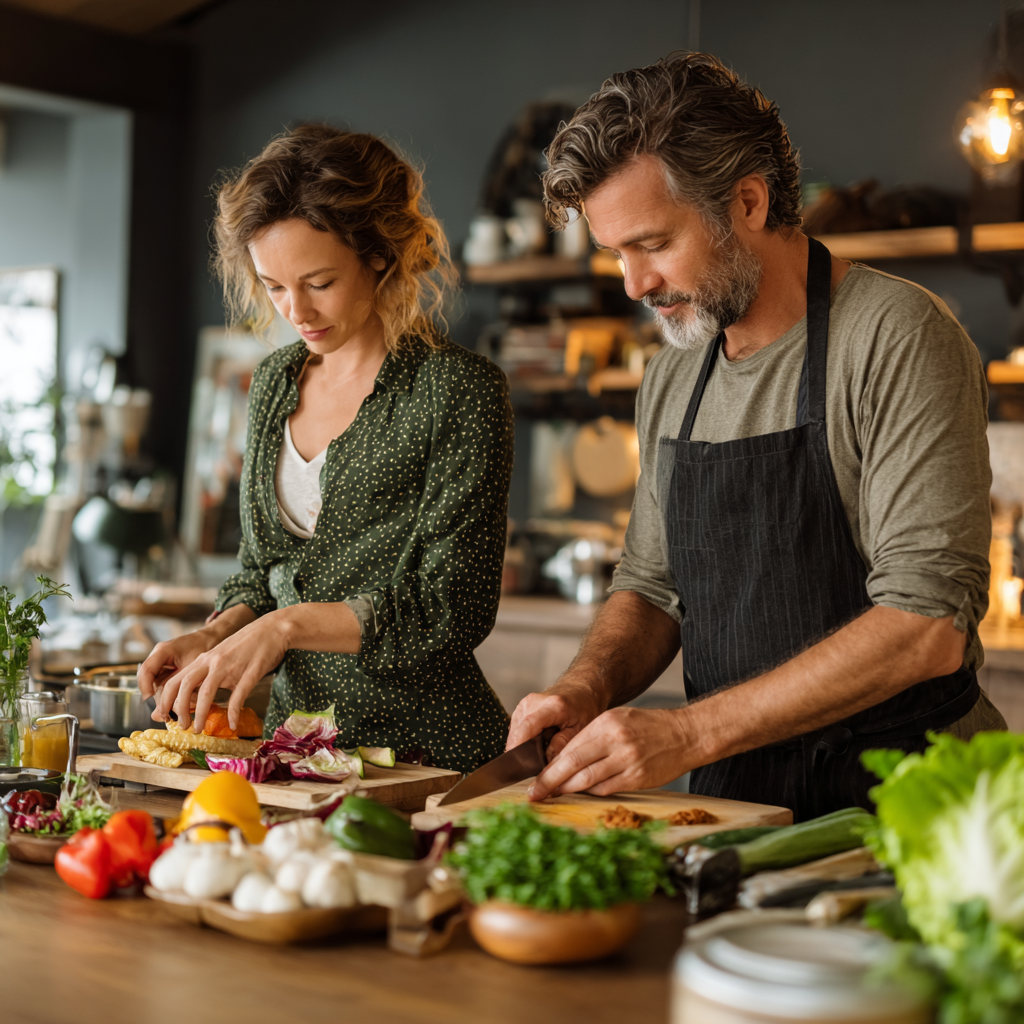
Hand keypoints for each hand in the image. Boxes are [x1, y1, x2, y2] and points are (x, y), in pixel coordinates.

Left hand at [152, 612, 288, 733]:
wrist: (272, 629)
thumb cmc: (247, 645)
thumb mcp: (221, 655)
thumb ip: (208, 672)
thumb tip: (196, 696)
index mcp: (204, 659)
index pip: (176, 680)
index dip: (166, 700)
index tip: (166, 716)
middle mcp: (213, 662)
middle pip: (185, 686)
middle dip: (180, 709)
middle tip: (183, 726)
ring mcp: (231, 667)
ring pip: (207, 692)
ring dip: (201, 714)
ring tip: (200, 729)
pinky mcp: (250, 672)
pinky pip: (238, 696)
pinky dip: (233, 713)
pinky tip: (233, 724)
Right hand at [507, 678, 606, 760]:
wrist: (580, 688)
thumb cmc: (584, 708)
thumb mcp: (581, 730)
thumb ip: (563, 746)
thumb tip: (545, 764)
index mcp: (552, 706)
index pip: (528, 727)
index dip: (520, 748)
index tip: (519, 767)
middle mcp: (534, 701)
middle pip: (517, 733)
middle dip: (522, 753)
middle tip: (534, 769)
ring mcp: (525, 703)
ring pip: (514, 733)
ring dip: (521, 747)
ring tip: (537, 756)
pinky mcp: (521, 707)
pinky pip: (516, 730)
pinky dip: (522, 741)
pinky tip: (535, 745)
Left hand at [527, 706, 690, 800]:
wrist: (685, 734)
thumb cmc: (648, 726)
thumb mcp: (618, 719)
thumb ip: (593, 737)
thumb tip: (563, 758)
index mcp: (606, 724)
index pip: (569, 747)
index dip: (549, 765)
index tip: (535, 777)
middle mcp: (615, 741)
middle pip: (573, 765)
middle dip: (550, 781)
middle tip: (535, 794)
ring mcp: (627, 761)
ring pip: (588, 781)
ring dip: (568, 790)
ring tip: (554, 796)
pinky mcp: (638, 778)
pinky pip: (607, 789)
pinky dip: (591, 792)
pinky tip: (582, 793)